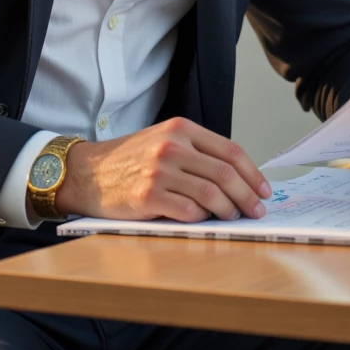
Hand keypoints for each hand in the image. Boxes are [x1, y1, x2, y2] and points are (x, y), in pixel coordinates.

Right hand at [55, 117, 271, 222]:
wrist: (86, 172)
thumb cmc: (128, 160)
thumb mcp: (162, 141)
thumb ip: (195, 153)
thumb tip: (237, 179)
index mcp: (180, 129)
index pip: (230, 151)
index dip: (253, 174)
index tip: (264, 190)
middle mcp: (172, 146)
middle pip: (225, 173)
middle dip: (248, 196)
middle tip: (257, 211)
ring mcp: (159, 171)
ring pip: (211, 193)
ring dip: (228, 210)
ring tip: (232, 218)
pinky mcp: (148, 196)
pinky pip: (188, 211)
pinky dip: (202, 218)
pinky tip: (204, 220)